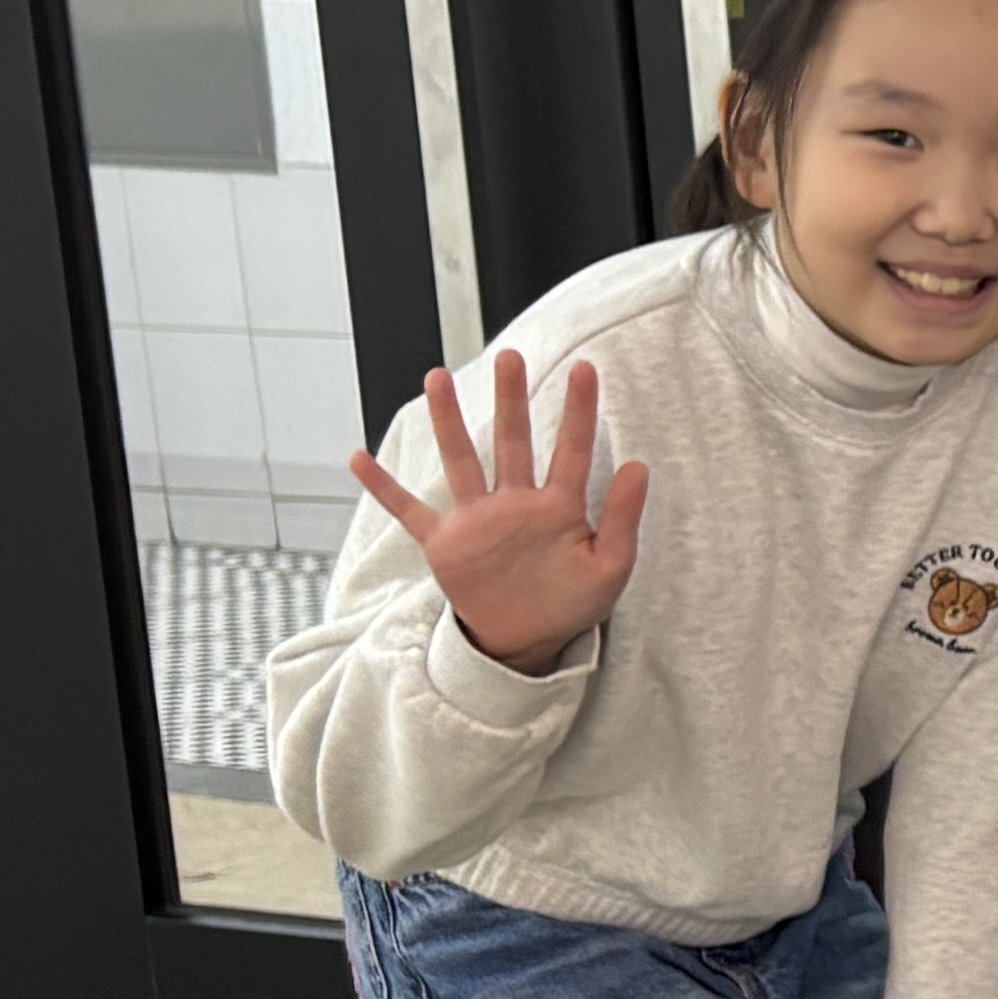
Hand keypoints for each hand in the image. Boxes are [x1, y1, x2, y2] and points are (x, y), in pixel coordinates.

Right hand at [350, 352, 648, 676]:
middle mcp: (516, 503)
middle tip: (510, 357)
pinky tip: (359, 459)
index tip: (584, 368)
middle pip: (513, 441)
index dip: (579, 411)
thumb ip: (623, 518)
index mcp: (559, 508)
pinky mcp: (446, 543)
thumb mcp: (610, 567)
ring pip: (462, 459)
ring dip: (449, 421)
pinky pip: (408, 510)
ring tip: (437, 379)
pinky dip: (383, 488)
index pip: (572, 450)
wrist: (527, 641)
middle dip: (510, 399)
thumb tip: (639, 465)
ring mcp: (478, 519)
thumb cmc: (571, 603)